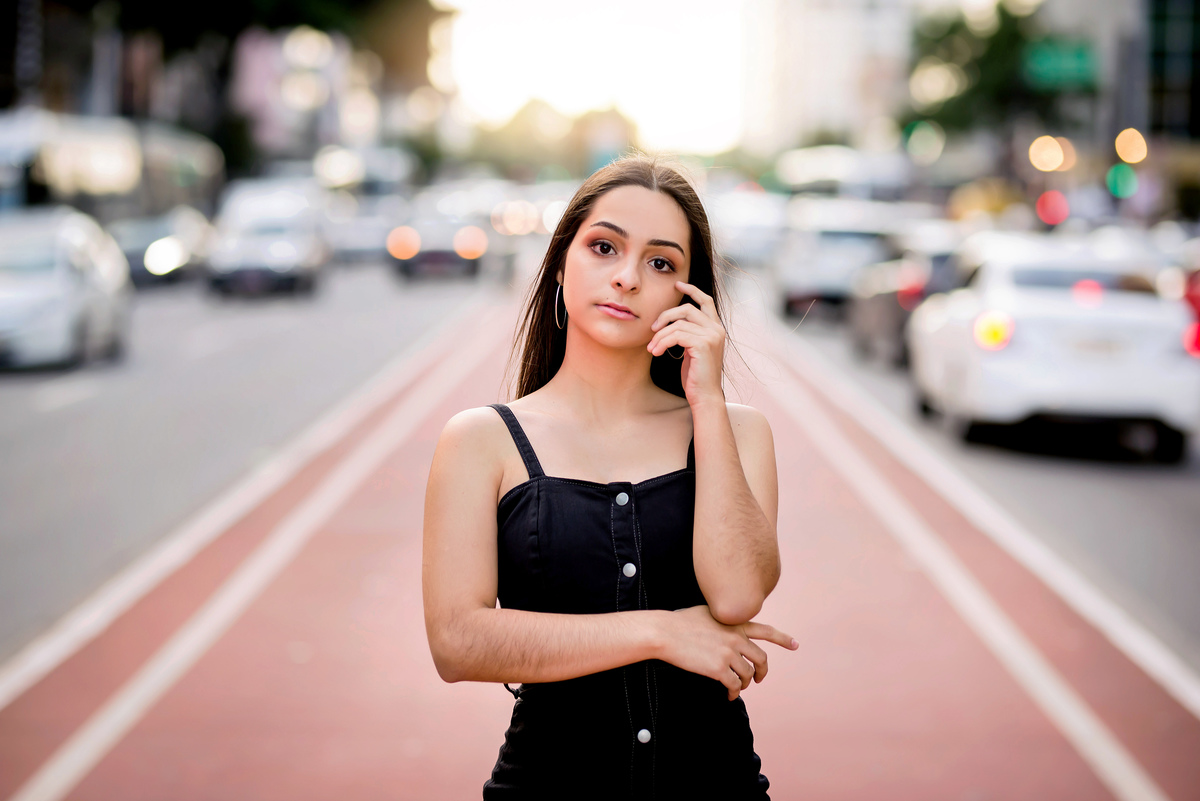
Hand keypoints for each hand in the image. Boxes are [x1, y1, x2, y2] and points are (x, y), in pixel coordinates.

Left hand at [647, 282, 725, 405]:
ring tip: (651, 348)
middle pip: (687, 309)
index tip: (677, 285)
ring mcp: (712, 336)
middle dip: (666, 316)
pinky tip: (655, 352)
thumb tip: (668, 322)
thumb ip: (687, 333)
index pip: (706, 301)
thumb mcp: (691, 349)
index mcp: (715, 328)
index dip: (691, 290)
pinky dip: (662, 342)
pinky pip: (676, 335)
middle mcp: (716, 329)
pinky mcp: (703, 344)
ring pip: (678, 324)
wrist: (704, 396)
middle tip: (652, 328)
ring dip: (659, 336)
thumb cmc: (695, 375)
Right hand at [654, 605, 797, 700]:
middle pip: (761, 659)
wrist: (665, 632)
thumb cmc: (680, 622)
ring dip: (745, 684)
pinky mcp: (718, 668)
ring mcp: (728, 653)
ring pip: (747, 674)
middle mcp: (736, 638)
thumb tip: (726, 627)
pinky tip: (728, 695)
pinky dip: (734, 693)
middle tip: (757, 679)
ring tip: (736, 688)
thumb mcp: (707, 612)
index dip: (782, 639)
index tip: (795, 645)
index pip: (765, 631)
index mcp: (735, 623)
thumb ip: (723, 620)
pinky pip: (734, 685)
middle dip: (762, 671)